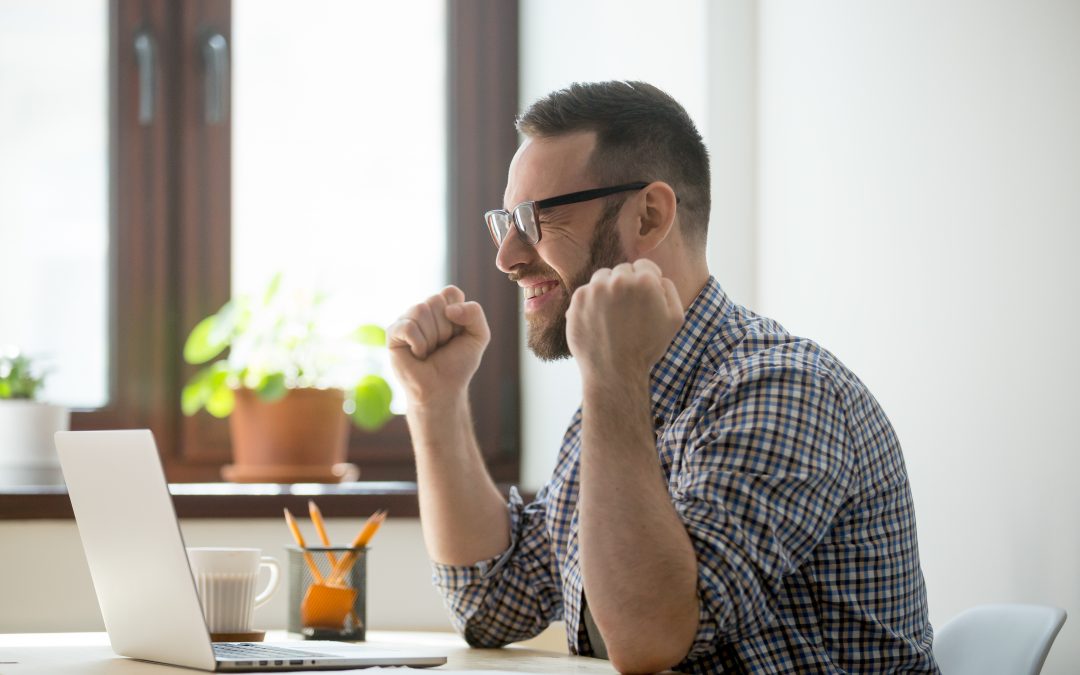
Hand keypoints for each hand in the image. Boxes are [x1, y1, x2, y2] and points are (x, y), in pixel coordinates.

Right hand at [387, 286, 489, 405]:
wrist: (442, 389)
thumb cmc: (458, 364)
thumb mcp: (479, 336)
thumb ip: (474, 313)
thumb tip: (449, 310)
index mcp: (443, 307)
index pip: (450, 292)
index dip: (458, 313)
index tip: (457, 333)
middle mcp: (423, 310)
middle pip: (435, 300)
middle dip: (445, 328)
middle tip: (442, 346)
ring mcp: (407, 320)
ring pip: (420, 311)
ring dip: (432, 338)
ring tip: (429, 351)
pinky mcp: (393, 333)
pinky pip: (408, 327)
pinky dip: (419, 344)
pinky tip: (418, 355)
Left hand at [566, 259, 682, 381]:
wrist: (615, 372)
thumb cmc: (647, 347)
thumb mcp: (674, 318)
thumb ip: (668, 289)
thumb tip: (656, 276)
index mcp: (645, 281)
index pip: (644, 265)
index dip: (645, 281)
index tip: (641, 298)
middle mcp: (618, 280)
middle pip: (622, 270)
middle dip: (625, 285)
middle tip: (627, 311)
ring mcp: (595, 289)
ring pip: (602, 278)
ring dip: (607, 290)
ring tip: (612, 316)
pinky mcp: (577, 300)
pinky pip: (586, 292)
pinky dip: (591, 303)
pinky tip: (598, 321)